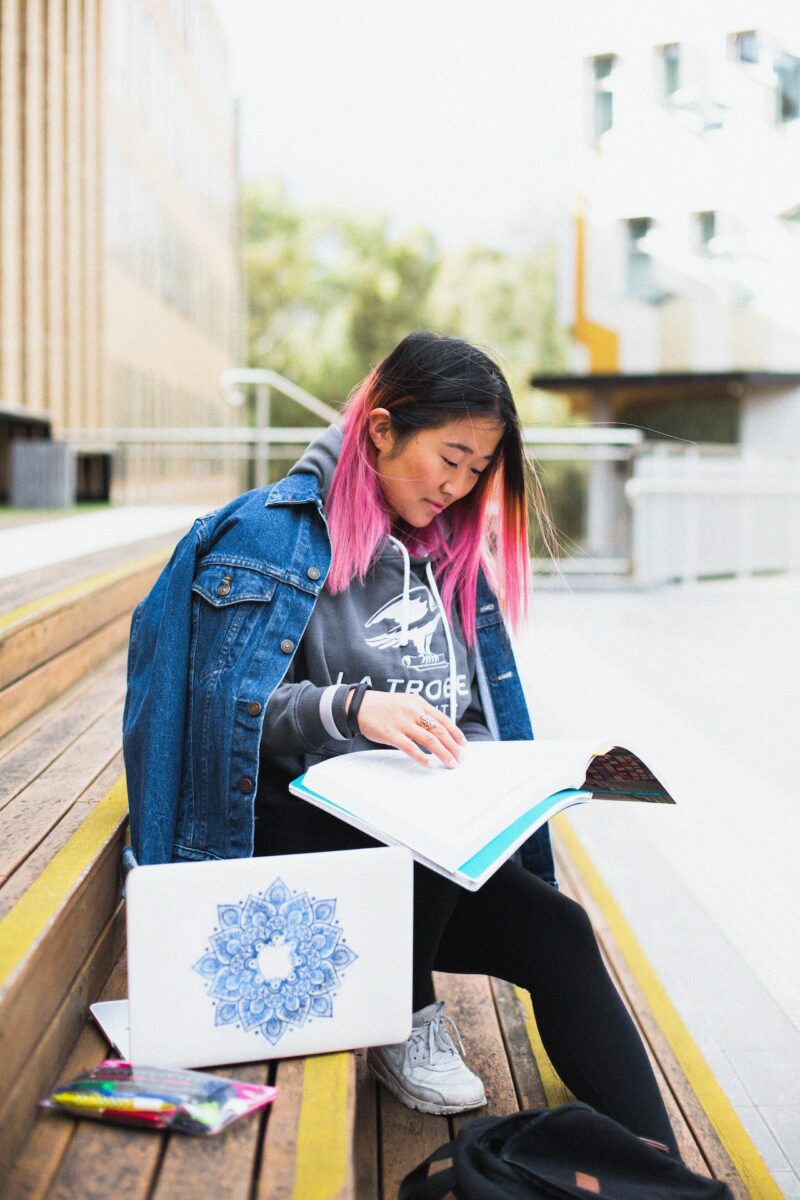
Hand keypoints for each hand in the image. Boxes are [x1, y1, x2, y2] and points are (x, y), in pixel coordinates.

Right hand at [348, 690, 466, 768]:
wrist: (360, 706)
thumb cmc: (384, 707)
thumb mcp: (406, 703)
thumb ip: (421, 713)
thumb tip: (439, 729)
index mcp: (419, 703)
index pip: (443, 719)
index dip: (456, 733)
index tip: (463, 744)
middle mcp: (414, 711)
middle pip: (440, 731)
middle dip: (453, 746)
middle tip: (460, 758)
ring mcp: (403, 723)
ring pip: (430, 740)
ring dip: (443, 753)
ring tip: (450, 763)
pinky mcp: (392, 734)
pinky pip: (411, 748)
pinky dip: (423, 757)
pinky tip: (431, 764)